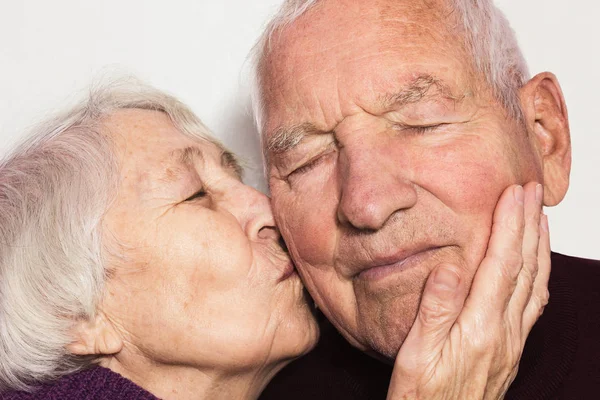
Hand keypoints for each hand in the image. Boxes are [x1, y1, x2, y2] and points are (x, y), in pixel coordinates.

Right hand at [387, 182, 549, 399]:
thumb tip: (449, 266)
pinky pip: (533, 306)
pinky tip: (536, 269)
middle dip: (529, 225)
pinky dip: (539, 278)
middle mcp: (503, 333)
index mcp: (479, 328)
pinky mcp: (510, 352)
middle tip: (533, 191)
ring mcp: (511, 343)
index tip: (514, 193)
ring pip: (534, 286)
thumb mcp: (415, 356)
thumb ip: (434, 310)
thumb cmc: (422, 398)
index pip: (500, 265)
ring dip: (539, 247)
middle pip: (523, 269)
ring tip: (541, 218)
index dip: (509, 226)